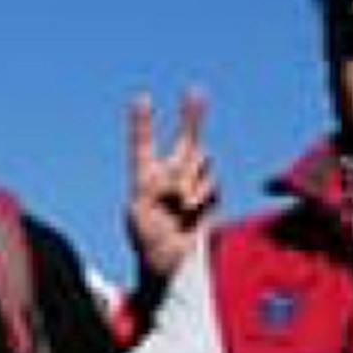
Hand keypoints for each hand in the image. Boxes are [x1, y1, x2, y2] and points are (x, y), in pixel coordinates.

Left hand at [124, 85, 219, 278]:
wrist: (170, 262)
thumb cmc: (147, 240)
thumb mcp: (139, 215)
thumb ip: (158, 190)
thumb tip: (181, 180)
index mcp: (145, 176)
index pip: (143, 144)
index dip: (143, 122)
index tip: (141, 98)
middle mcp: (170, 174)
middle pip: (185, 139)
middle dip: (192, 115)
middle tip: (196, 90)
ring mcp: (192, 184)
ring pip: (201, 165)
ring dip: (193, 183)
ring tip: (180, 209)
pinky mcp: (211, 195)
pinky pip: (213, 187)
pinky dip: (203, 200)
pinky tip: (193, 216)